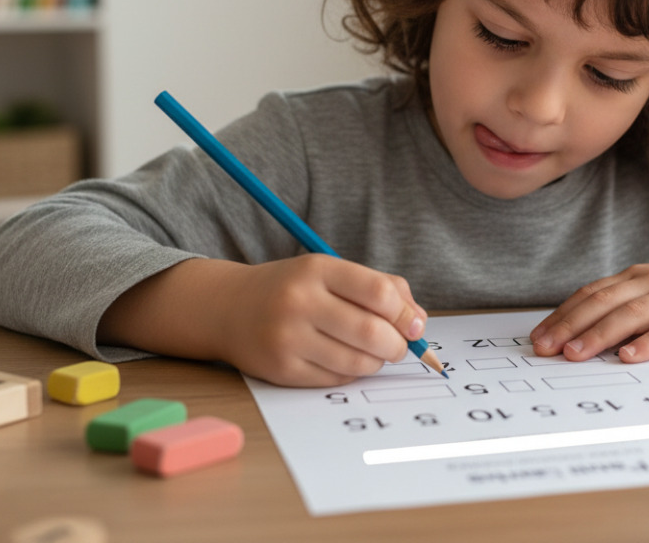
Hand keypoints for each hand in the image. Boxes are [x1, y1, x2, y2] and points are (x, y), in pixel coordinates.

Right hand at [220, 254, 428, 386]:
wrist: (229, 308)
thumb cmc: (293, 289)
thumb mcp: (331, 272)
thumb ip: (380, 288)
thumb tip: (418, 323)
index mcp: (317, 269)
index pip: (379, 293)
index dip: (405, 314)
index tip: (413, 325)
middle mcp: (300, 302)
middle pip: (372, 333)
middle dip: (397, 346)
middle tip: (397, 346)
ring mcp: (288, 338)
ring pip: (358, 363)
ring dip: (376, 362)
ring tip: (371, 353)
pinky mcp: (282, 370)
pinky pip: (336, 379)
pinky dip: (350, 373)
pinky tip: (343, 359)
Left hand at [529, 240, 648, 363]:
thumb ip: (628, 306)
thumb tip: (586, 334)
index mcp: (636, 277)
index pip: (590, 294)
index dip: (562, 315)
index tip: (536, 337)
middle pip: (602, 303)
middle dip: (569, 326)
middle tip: (543, 349)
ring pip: (631, 314)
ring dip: (599, 335)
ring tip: (574, 354)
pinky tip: (631, 356)